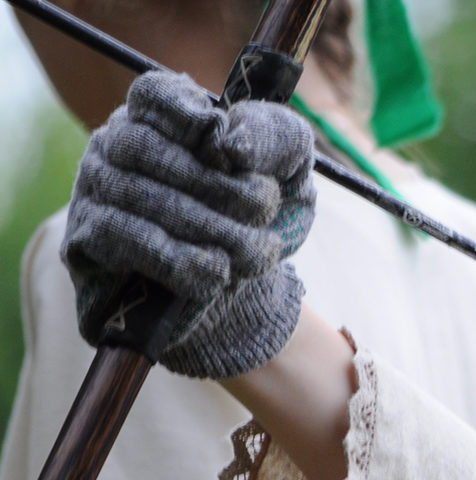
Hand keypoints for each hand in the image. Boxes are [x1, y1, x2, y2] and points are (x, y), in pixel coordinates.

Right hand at [62, 69, 314, 377]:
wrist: (251, 289)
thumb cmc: (266, 213)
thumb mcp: (288, 168)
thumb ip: (273, 135)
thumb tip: (232, 144)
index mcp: (164, 114)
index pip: (153, 94)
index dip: (185, 114)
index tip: (226, 144)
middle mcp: (119, 143)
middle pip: (141, 147)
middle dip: (212, 183)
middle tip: (264, 211)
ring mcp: (95, 188)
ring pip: (132, 194)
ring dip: (204, 227)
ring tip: (255, 253)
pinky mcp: (88, 238)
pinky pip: (117, 238)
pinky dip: (172, 257)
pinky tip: (214, 273)